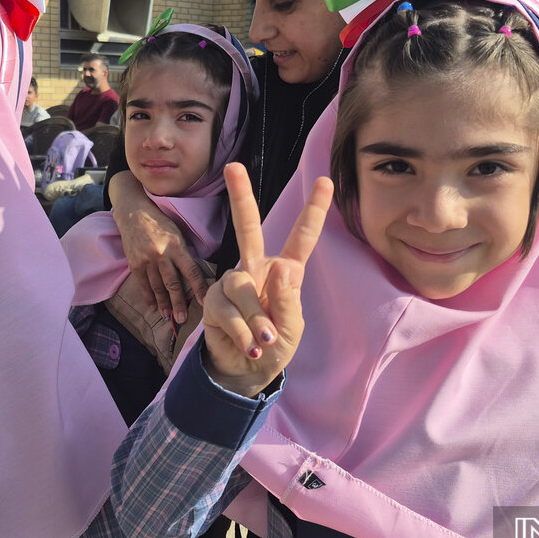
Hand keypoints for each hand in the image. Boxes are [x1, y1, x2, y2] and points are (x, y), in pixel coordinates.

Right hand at [110, 171, 207, 321]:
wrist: (134, 213)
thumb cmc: (161, 222)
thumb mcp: (178, 234)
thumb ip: (185, 254)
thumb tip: (196, 277)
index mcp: (177, 246)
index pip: (191, 271)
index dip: (199, 288)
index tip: (205, 302)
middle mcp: (161, 254)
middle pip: (173, 283)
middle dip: (179, 303)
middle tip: (182, 319)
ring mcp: (146, 260)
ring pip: (157, 287)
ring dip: (163, 303)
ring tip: (168, 317)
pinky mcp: (134, 263)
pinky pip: (143, 284)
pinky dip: (148, 296)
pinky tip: (153, 307)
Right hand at [202, 163, 332, 397]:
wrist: (246, 371)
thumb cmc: (274, 345)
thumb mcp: (291, 327)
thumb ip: (287, 301)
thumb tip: (281, 268)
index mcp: (284, 271)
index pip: (301, 238)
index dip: (314, 210)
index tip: (325, 181)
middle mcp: (256, 269)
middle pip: (248, 229)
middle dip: (241, 197)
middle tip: (233, 166)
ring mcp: (232, 282)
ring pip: (242, 288)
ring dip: (256, 320)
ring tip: (264, 341)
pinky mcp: (213, 299)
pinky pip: (228, 311)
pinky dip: (243, 333)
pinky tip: (250, 347)